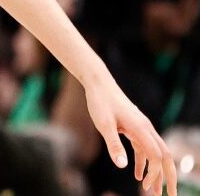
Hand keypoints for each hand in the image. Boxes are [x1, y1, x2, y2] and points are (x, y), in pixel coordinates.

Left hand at [85, 78, 176, 195]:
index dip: (155, 173)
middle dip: (169, 177)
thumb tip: (122, 166)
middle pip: (165, 157)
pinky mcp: (135, 128)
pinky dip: (144, 163)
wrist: (98, 83)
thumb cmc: (100, 102)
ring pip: (156, 154)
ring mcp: (142, 128)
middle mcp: (146, 129)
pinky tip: (138, 175)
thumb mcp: (104, 124)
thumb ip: (114, 145)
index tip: (146, 187)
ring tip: (152, 191)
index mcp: (141, 128)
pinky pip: (144, 149)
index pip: (156, 156)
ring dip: (156, 173)